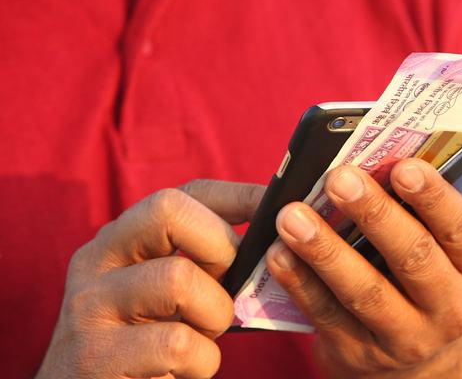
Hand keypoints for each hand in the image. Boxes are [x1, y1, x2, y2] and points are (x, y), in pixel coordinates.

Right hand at [37, 180, 263, 378]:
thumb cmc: (148, 348)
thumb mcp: (171, 295)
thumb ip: (205, 262)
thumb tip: (276, 232)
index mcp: (120, 240)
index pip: (180, 195)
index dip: (235, 196)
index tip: (276, 207)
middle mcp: (97, 260)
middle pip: (170, 211)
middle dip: (220, 247)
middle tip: (228, 288)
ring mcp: (90, 306)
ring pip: (179, 278)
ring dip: (214, 315)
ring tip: (201, 339)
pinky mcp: (95, 355)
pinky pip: (177, 343)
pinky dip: (201, 362)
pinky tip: (184, 371)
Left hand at [267, 159, 461, 377]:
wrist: (416, 355)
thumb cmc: (420, 271)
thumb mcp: (438, 245)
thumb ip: (415, 206)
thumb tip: (368, 155)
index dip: (435, 198)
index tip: (404, 166)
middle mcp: (451, 308)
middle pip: (414, 258)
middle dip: (375, 215)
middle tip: (339, 178)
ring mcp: (407, 337)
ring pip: (365, 292)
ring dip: (325, 250)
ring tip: (291, 215)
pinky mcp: (361, 355)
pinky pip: (327, 316)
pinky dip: (300, 282)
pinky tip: (278, 254)